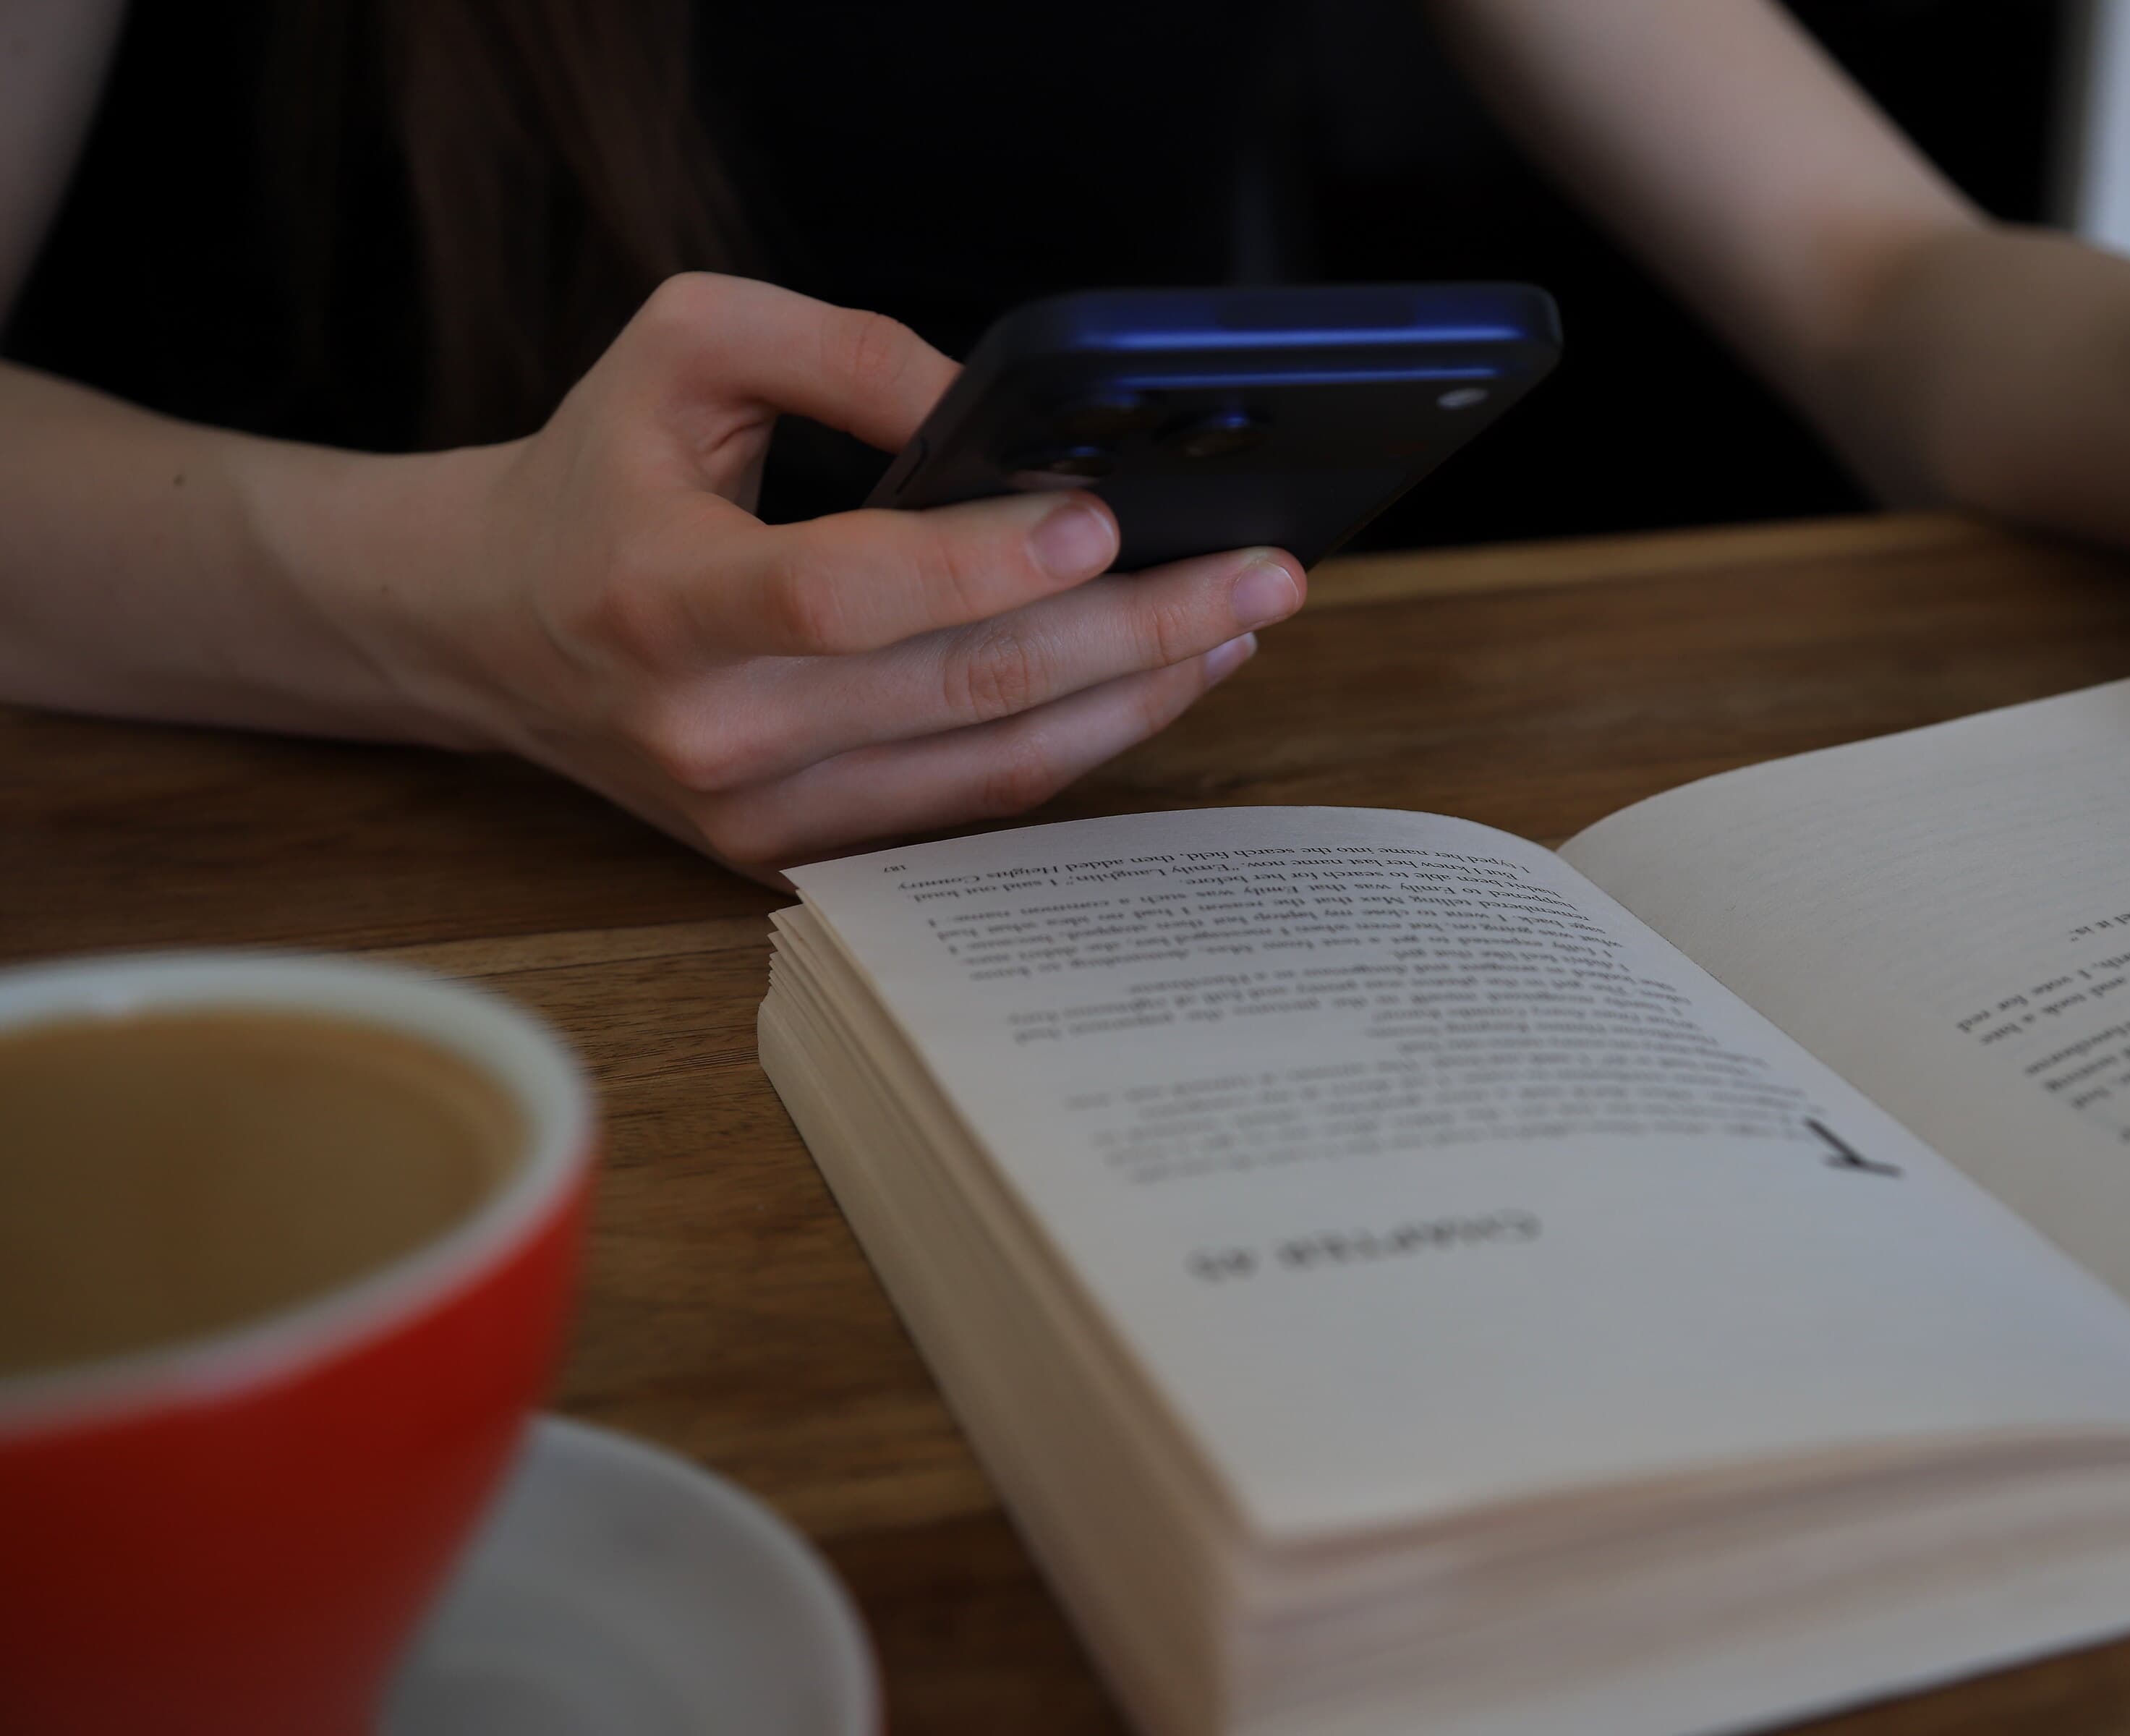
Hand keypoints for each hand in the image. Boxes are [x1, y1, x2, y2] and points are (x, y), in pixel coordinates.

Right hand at [368, 273, 1302, 871]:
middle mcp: (715, 731)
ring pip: (992, 770)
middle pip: (964, 692)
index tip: (1105, 520)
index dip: (987, 565)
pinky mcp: (794, 857)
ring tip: (1234, 625)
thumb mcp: (683, 347)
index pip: (849, 596)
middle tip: (1260, 574)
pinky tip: (1151, 681)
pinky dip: (1076, 745)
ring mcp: (757, 817)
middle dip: (1136, 629)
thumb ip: (841, 351)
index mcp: (665, 598)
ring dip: (1135, 697)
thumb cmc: (594, 475)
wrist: (486, 627)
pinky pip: (969, 808)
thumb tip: (997, 412)